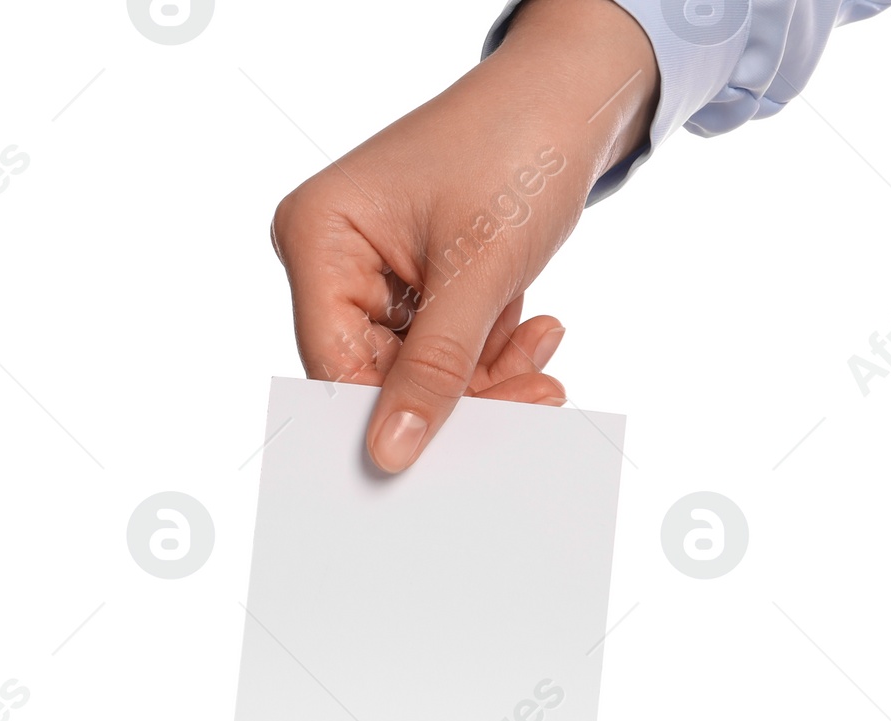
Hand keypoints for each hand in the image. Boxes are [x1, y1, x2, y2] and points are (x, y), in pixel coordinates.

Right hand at [270, 0, 657, 471]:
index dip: (385, 416)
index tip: (448, 455)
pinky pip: (443, 349)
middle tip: (532, 402)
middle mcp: (332, 257)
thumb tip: (392, 452)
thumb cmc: (517, 147)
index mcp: (317, 236)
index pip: (335, 365)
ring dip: (487, 376)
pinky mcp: (414, 284)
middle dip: (458, 395)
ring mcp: (372, 272)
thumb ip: (435, 368)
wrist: (572, 95)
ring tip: (545, 363)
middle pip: (378, 375)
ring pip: (418, 371)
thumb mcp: (479, 271)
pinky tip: (537, 333)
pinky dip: (492, 351)